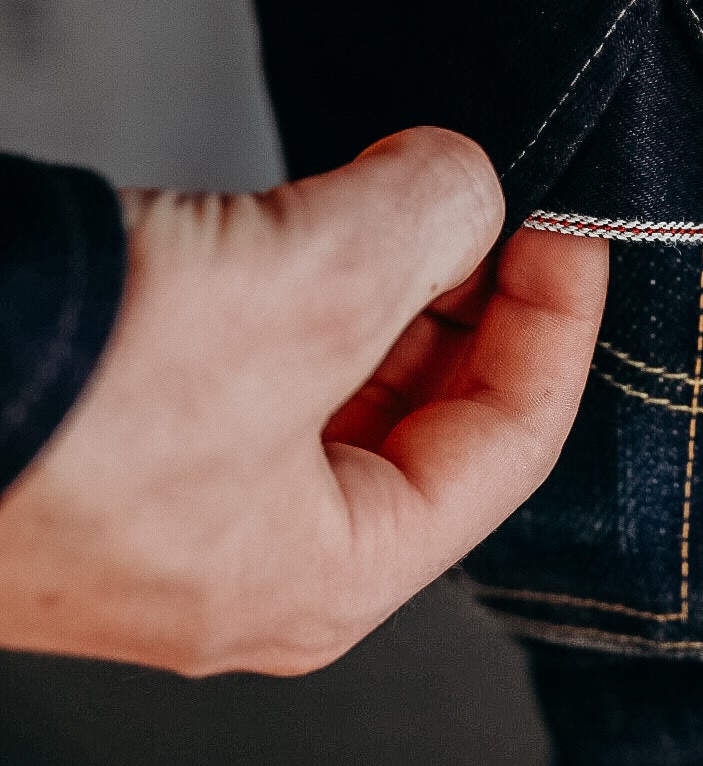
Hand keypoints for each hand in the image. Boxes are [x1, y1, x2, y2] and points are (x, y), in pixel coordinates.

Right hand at [0, 129, 606, 675]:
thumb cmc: (64, 395)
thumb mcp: (301, 290)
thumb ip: (421, 227)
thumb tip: (466, 186)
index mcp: (326, 579)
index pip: (509, 451)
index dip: (560, 324)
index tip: (574, 225)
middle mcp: (250, 566)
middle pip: (422, 426)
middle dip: (463, 303)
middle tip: (483, 200)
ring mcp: (167, 513)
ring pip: (328, 390)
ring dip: (374, 286)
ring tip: (391, 191)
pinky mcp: (103, 443)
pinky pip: (241, 367)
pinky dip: (287, 289)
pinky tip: (286, 221)